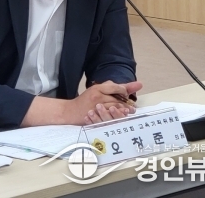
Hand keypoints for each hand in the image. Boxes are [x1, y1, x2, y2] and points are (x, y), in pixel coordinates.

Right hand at [20, 80, 141, 126]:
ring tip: (131, 112)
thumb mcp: (95, 90)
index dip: (125, 89)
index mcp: (98, 88)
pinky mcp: (96, 116)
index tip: (132, 90)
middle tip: (134, 107)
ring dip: (124, 110)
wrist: (70, 112)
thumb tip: (123, 87)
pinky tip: (122, 117)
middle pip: (116, 98)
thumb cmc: (84, 101)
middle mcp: (97, 96)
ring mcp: (96, 107)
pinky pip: (109, 116)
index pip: (115, 87)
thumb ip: (108, 87)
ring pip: (114, 107)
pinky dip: (116, 116)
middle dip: (127, 102)